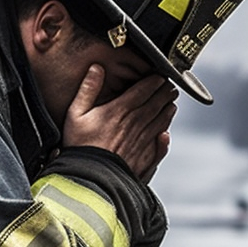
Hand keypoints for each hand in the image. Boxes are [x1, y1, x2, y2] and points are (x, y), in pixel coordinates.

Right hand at [63, 65, 177, 182]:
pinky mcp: (144, 158)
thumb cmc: (79, 146)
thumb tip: (96, 68)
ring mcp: (141, 141)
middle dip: (165, 93)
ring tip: (171, 104)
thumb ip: (88, 89)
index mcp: (119, 110)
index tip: (160, 76)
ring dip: (167, 111)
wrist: (88, 178)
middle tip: (171, 87)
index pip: (143, 90)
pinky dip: (165, 136)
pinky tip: (166, 133)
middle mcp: (134, 124)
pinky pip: (159, 144)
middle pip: (155, 104)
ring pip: (160, 122)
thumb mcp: (75, 113)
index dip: (154, 81)